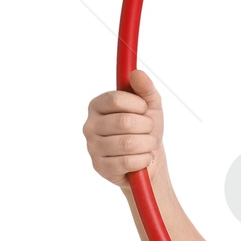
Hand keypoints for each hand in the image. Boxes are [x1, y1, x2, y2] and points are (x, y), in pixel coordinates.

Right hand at [84, 66, 163, 184]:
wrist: (149, 160)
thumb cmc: (146, 130)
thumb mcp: (151, 106)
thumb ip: (145, 88)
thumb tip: (136, 73)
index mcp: (98, 105)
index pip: (115, 99)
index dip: (137, 105)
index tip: (144, 110)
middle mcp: (90, 125)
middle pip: (123, 122)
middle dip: (146, 127)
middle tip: (148, 130)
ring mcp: (92, 147)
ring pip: (127, 143)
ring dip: (147, 144)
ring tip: (147, 145)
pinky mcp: (100, 167)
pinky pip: (127, 161)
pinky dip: (143, 160)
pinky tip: (143, 158)